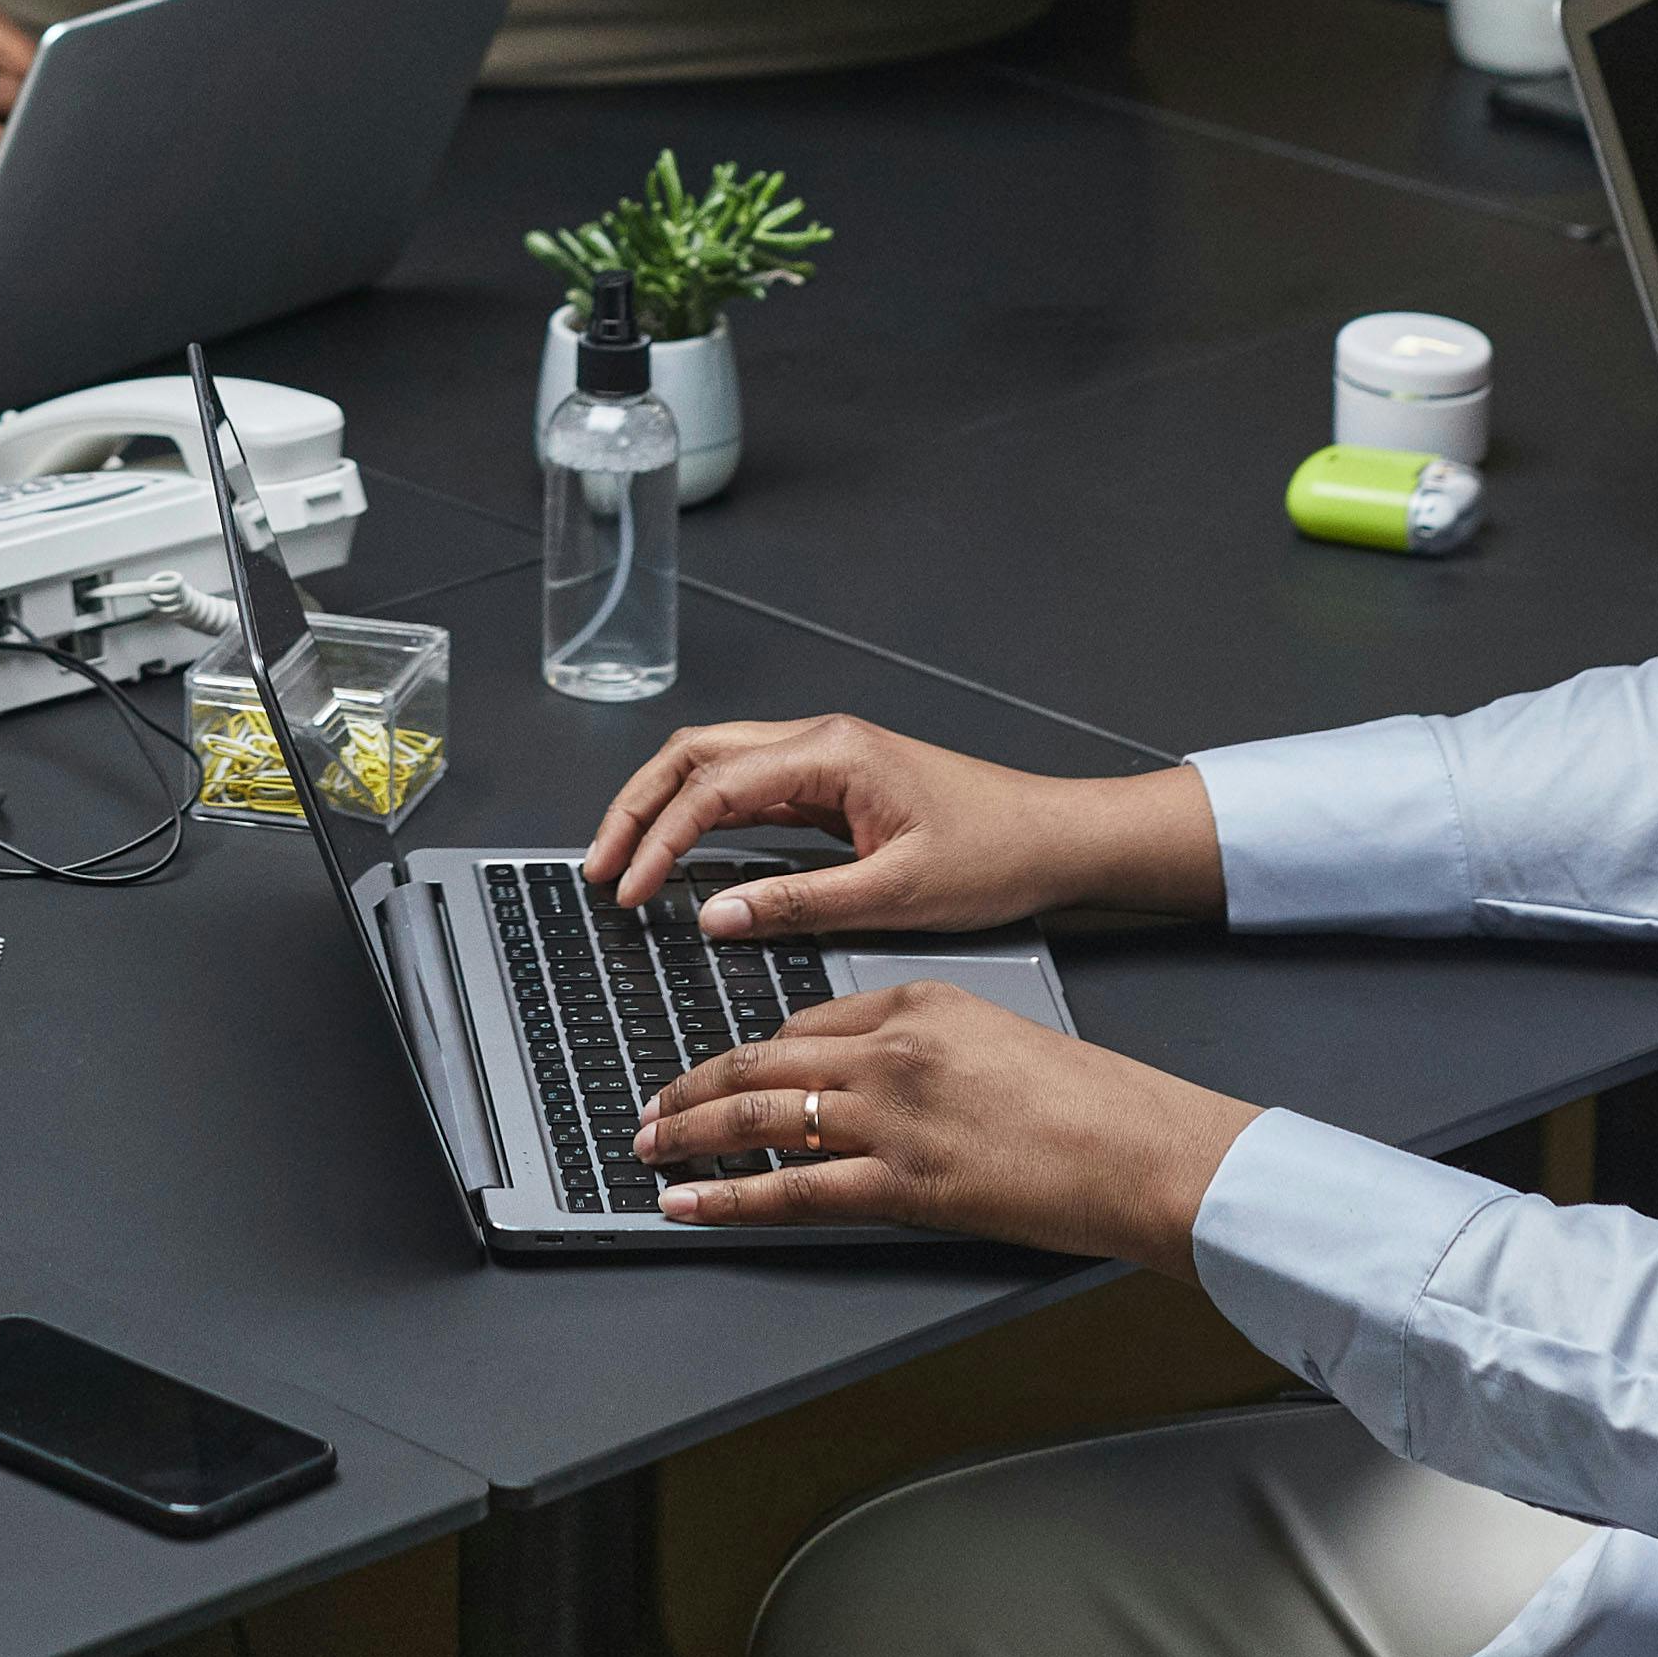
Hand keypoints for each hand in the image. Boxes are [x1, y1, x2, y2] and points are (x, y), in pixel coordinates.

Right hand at [580, 714, 1221, 940]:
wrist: (1060, 840)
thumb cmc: (997, 855)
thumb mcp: (895, 894)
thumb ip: (796, 903)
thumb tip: (712, 914)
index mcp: (830, 753)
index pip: (712, 784)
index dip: (658, 838)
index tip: (626, 888)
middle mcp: (819, 742)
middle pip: (694, 755)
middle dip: (636, 807)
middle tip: (597, 866)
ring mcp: (824, 759)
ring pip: (714, 765)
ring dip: (662, 807)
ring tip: (623, 859)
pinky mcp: (834, 785)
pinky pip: (748, 789)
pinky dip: (701, 816)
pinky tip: (683, 854)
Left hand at [632, 981, 1259, 1258]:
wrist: (1137, 1148)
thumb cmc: (1085, 1101)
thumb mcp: (993, 1035)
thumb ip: (920, 1045)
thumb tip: (858, 1077)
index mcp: (915, 1001)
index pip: (799, 1023)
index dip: (741, 1056)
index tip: (711, 1073)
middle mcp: (891, 1050)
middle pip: (759, 1062)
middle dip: (690, 1087)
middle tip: (650, 1107)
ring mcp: (890, 1117)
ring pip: (757, 1119)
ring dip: (690, 1135)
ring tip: (651, 1150)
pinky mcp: (902, 1183)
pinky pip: (789, 1192)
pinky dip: (726, 1198)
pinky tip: (688, 1201)